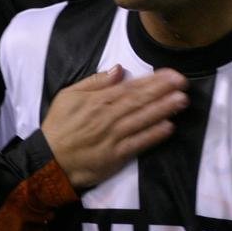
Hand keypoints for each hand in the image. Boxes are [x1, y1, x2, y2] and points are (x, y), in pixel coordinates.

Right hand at [41, 66, 186, 187]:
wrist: (48, 161)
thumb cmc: (59, 126)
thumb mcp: (69, 96)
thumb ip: (94, 82)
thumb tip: (118, 69)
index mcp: (98, 100)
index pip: (130, 87)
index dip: (153, 81)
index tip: (171, 74)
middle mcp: (108, 116)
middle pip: (139, 101)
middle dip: (163, 91)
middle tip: (183, 82)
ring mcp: (113, 136)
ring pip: (142, 119)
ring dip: (163, 109)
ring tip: (182, 100)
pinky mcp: (116, 156)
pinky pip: (138, 143)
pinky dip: (153, 135)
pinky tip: (169, 127)